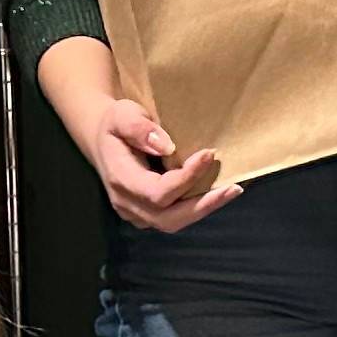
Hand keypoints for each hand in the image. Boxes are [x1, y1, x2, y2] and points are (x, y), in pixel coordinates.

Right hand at [78, 94, 236, 232]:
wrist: (103, 140)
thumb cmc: (115, 123)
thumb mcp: (121, 113)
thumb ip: (138, 127)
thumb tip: (167, 146)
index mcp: (120, 179)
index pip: (157, 191)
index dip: (186, 178)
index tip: (209, 154)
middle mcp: (127, 203)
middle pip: (168, 218)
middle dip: (203, 205)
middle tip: (233, 187)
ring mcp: (136, 213)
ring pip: (173, 222)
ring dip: (205, 209)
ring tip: (232, 190)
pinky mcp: (147, 214)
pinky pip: (175, 217)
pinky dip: (197, 207)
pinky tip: (218, 192)